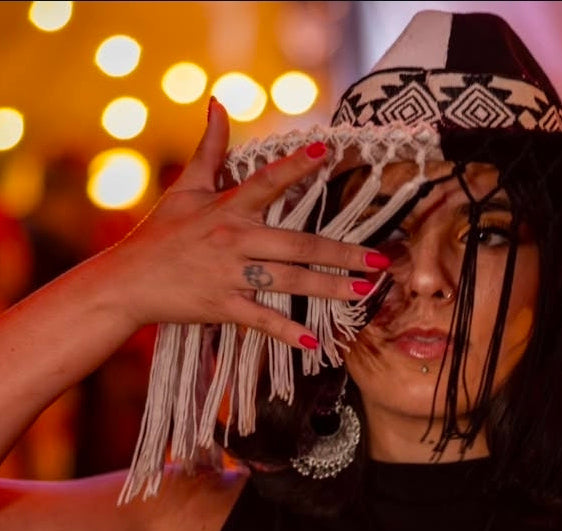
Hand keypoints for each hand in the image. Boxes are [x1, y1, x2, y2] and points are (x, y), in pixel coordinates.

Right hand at [104, 97, 383, 347]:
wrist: (127, 282)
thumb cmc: (159, 234)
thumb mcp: (185, 188)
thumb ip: (210, 148)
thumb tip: (219, 102)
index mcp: (228, 209)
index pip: (267, 182)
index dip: (295, 167)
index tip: (327, 153)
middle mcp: (234, 240)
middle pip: (298, 244)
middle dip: (343, 253)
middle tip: (380, 260)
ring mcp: (230, 276)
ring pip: (289, 282)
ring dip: (329, 289)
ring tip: (363, 293)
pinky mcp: (223, 306)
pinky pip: (262, 321)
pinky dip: (287, 333)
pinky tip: (314, 343)